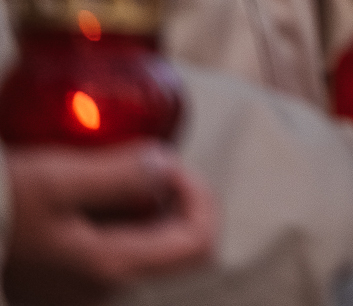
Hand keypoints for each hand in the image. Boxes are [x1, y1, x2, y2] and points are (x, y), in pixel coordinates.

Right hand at [3, 143, 215, 303]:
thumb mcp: (58, 178)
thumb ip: (123, 174)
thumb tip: (165, 167)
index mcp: (110, 269)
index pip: (200, 242)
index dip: (198, 194)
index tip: (165, 163)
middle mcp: (99, 291)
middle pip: (168, 241)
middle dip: (161, 194)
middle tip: (127, 160)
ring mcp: (75, 293)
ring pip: (133, 242)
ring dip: (129, 202)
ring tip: (93, 174)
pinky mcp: (53, 284)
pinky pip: (100, 247)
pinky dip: (102, 216)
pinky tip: (72, 194)